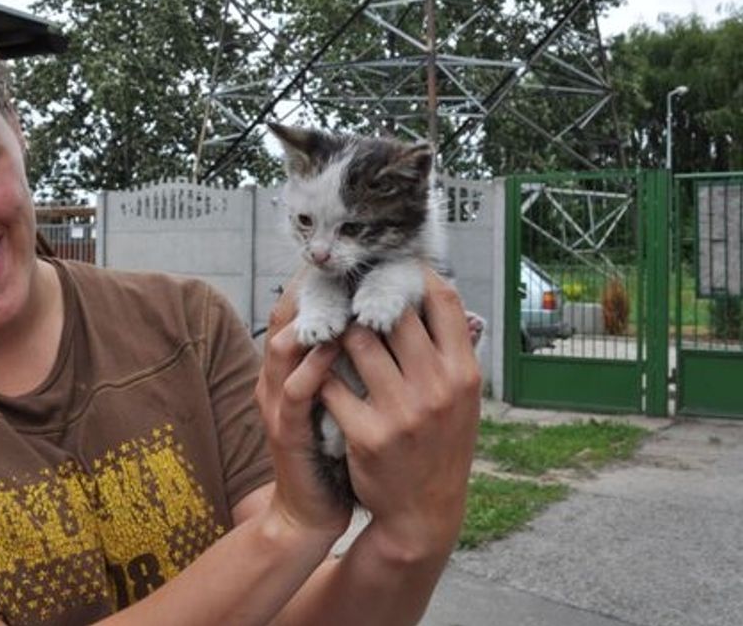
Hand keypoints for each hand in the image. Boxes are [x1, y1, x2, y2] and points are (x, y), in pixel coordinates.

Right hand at [256, 276, 352, 540]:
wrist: (313, 512)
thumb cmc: (337, 450)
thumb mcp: (344, 396)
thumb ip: (356, 359)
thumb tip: (393, 319)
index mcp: (294, 365)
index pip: (300, 306)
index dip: (322, 277)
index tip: (353, 253)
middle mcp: (279, 377)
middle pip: (284, 314)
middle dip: (315, 286)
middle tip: (346, 260)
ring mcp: (277, 403)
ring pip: (282, 346)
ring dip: (312, 320)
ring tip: (342, 295)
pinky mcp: (285, 432)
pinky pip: (295, 393)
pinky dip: (311, 369)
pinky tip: (331, 352)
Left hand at [320, 270, 481, 561]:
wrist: (424, 512)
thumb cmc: (440, 445)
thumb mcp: (462, 398)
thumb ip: (452, 348)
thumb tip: (438, 291)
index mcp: (464, 373)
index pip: (442, 300)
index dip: (412, 273)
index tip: (389, 263)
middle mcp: (438, 388)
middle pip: (393, 313)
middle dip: (364, 295)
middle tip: (344, 285)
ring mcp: (402, 412)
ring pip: (355, 342)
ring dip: (337, 330)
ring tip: (326, 322)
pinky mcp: (366, 434)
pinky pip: (330, 383)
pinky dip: (318, 370)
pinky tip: (312, 365)